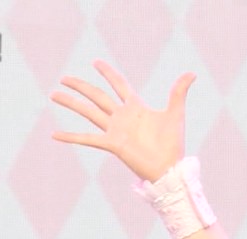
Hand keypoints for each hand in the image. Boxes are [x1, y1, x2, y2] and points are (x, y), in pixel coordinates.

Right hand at [50, 61, 193, 181]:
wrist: (169, 168)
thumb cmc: (173, 143)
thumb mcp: (175, 113)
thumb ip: (179, 92)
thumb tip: (192, 73)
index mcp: (135, 107)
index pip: (118, 84)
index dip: (108, 73)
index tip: (96, 62)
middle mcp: (122, 117)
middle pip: (97, 96)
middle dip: (81, 86)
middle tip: (63, 77)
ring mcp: (115, 130)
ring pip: (89, 112)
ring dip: (72, 103)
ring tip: (54, 94)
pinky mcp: (112, 144)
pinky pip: (88, 139)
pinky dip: (71, 137)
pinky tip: (54, 134)